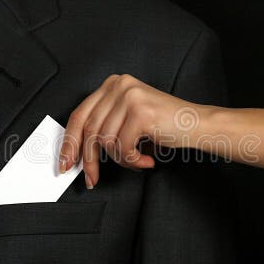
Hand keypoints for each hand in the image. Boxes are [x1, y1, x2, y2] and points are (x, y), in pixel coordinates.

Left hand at [58, 74, 207, 187]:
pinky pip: (122, 146)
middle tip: (92, 179)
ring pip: (105, 141)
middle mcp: (119, 85)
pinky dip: (132, 160)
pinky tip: (146, 160)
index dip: (69, 143)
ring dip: (120, 160)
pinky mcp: (141, 111)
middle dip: (89, 160)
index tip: (65, 163)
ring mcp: (130, 96)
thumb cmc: (164, 126)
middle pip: (89, 130)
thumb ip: (104, 127)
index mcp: (112, 84)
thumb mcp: (127, 120)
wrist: (198, 124)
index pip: (79, 115)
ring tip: (136, 161)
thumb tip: (77, 153)